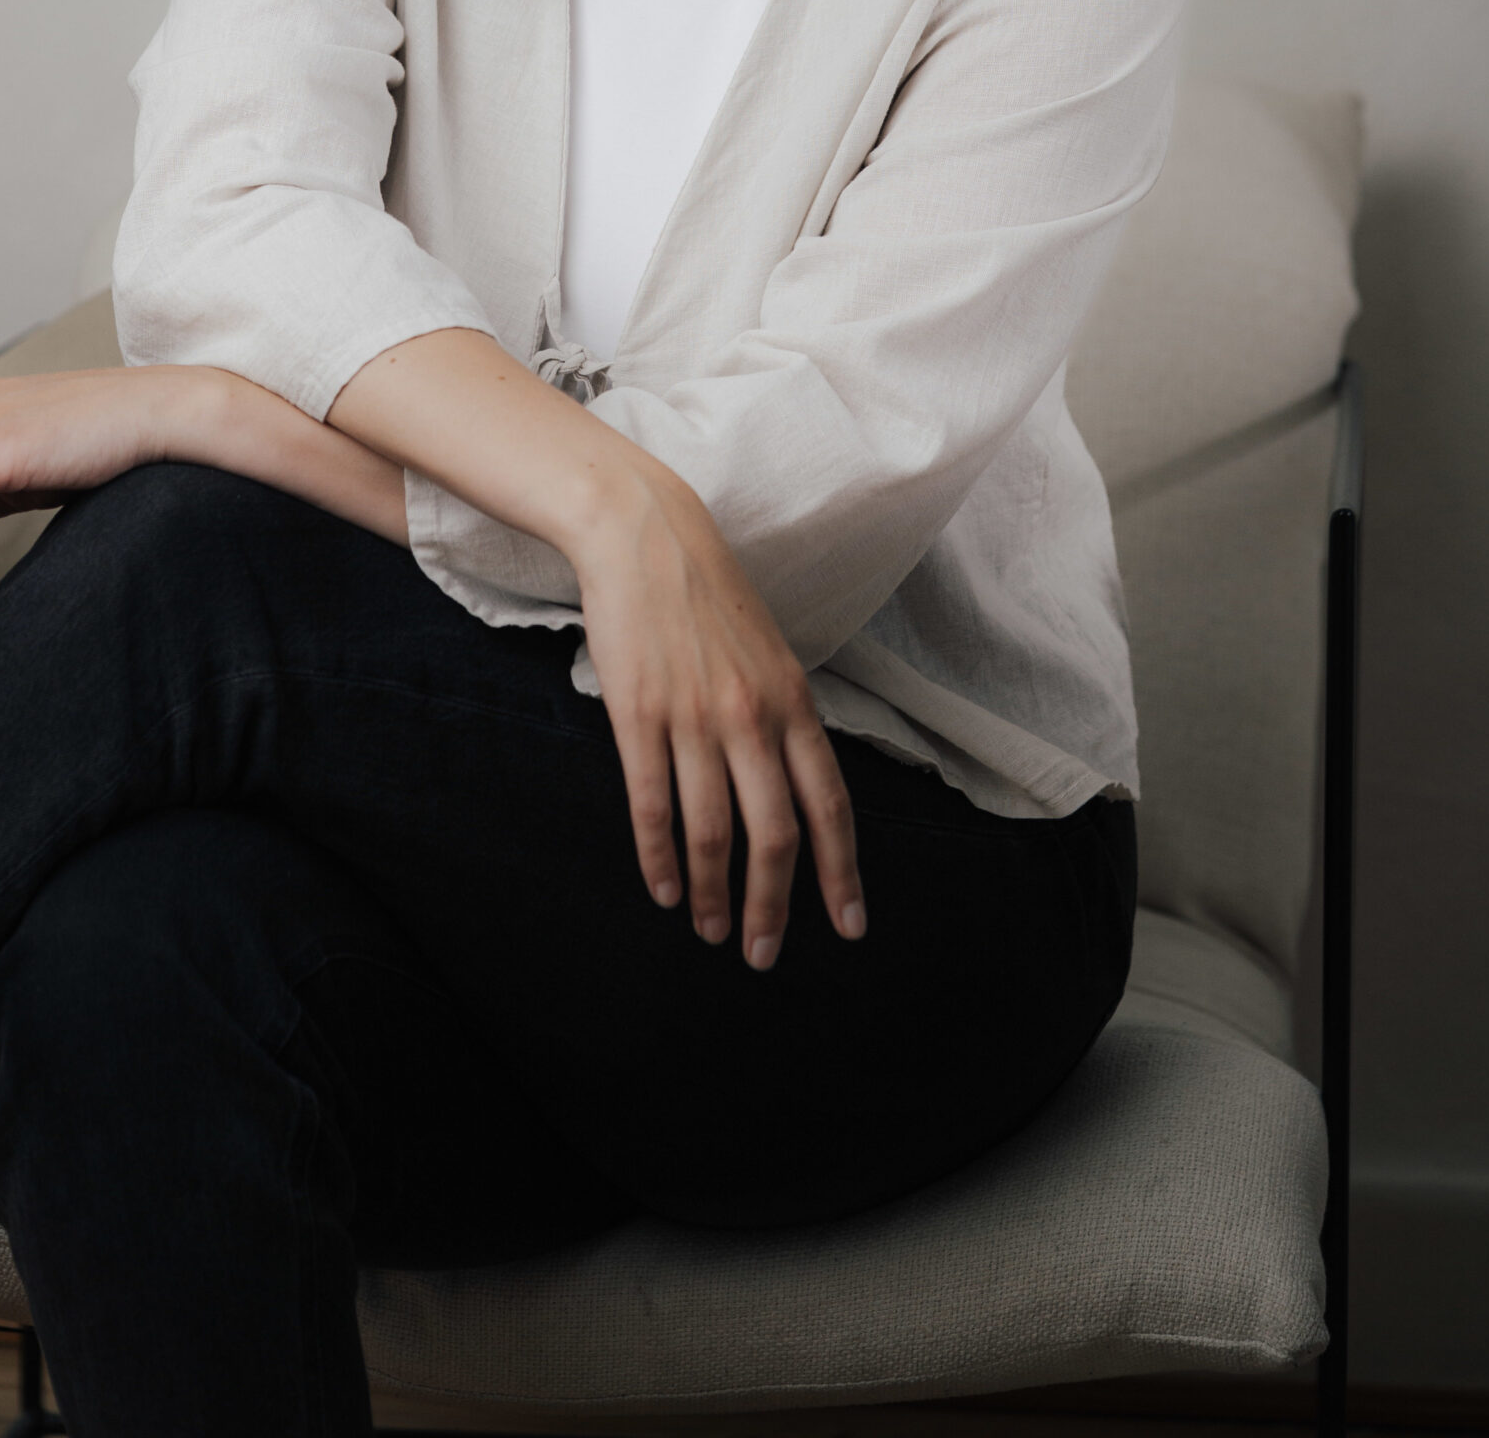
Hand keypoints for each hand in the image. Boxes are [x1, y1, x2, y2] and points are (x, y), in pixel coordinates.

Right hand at [327, 328, 864, 969]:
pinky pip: (654, 804)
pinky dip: (661, 857)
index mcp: (792, 700)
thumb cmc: (707, 593)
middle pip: (776, 834)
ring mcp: (694, 718)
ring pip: (714, 830)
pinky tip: (666, 891)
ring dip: (717, 893)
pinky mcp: (639, 716)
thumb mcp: (768, 650)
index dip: (841, 871)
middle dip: (776, 905)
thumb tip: (798, 781)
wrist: (644, 534)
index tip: (849, 925)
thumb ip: (784, 714)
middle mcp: (752, 715)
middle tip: (764, 954)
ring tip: (714, 932)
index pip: (830, 803)